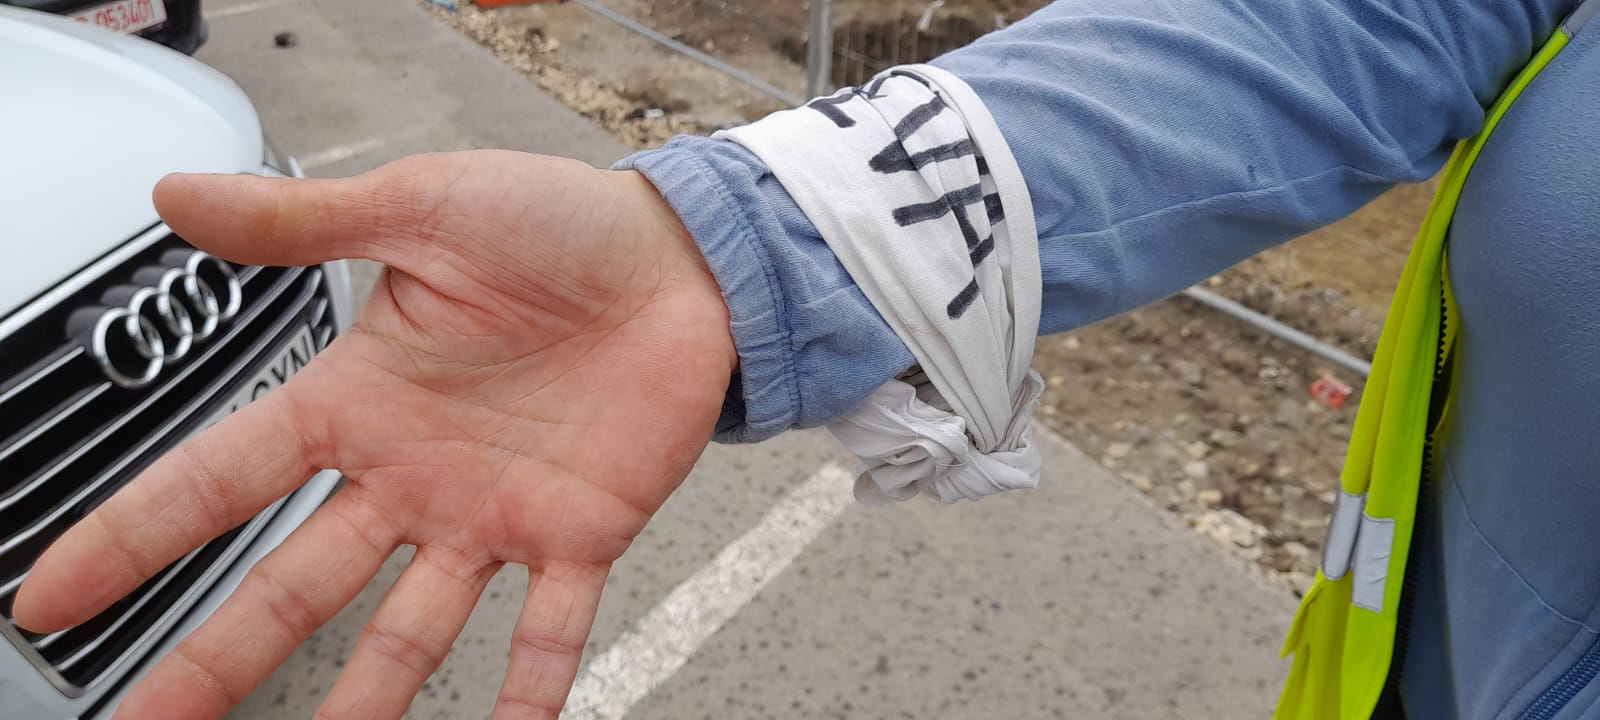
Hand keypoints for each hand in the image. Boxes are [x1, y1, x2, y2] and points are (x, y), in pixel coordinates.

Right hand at [12, 151, 736, 718]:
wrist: (683, 256)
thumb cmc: (557, 224)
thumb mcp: (420, 206)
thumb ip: (304, 223)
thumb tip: (176, 195)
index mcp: (360, 399)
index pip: (223, 476)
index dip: (137, 533)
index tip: (55, 596)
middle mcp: (413, 473)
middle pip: (296, 582)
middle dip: (219, 658)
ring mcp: (494, 513)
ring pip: (412, 630)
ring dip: (364, 702)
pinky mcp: (580, 532)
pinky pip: (551, 627)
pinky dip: (531, 688)